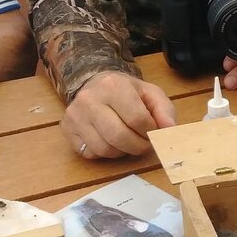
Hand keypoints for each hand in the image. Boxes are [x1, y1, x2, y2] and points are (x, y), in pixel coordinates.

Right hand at [61, 71, 175, 158]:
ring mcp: (75, 115)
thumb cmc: (127, 92)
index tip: (153, 132)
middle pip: (119, 137)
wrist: (96, 83)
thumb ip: (165, 111)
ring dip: (122, 151)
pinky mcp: (67, 129)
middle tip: (144, 143)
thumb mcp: (151, 94)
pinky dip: (105, 153)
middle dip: (138, 146)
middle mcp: (89, 99)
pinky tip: (110, 140)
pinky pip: (91, 153)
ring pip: (104, 149)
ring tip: (128, 140)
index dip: (150, 132)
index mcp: (113, 86)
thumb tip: (170, 130)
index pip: (137, 120)